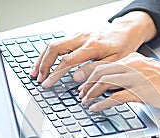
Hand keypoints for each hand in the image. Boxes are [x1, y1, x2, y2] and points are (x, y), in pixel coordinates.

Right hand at [29, 11, 156, 87]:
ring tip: (35, 73)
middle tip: (39, 79)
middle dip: (43, 65)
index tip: (47, 84)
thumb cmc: (122, 48)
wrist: (124, 32)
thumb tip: (77, 82)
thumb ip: (96, 72)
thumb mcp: (115, 63)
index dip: (54, 73)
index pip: (67, 60)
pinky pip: (56, 43)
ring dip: (42, 59)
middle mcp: (81, 37)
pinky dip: (47, 55)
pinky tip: (43, 64)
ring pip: (52, 44)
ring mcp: (77, 35)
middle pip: (55, 48)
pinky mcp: (75, 35)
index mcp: (92, 46)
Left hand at [78, 52, 159, 111]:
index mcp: (133, 60)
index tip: (82, 83)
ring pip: (105, 83)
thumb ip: (131, 76)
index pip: (104, 65)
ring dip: (91, 93)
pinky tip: (96, 108)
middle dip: (87, 84)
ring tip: (85, 102)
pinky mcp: (141, 92)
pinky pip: (115, 97)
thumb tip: (115, 86)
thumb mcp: (147, 73)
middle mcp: (132, 66)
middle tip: (80, 94)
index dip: (89, 74)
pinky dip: (102, 103)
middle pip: (100, 72)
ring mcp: (136, 78)